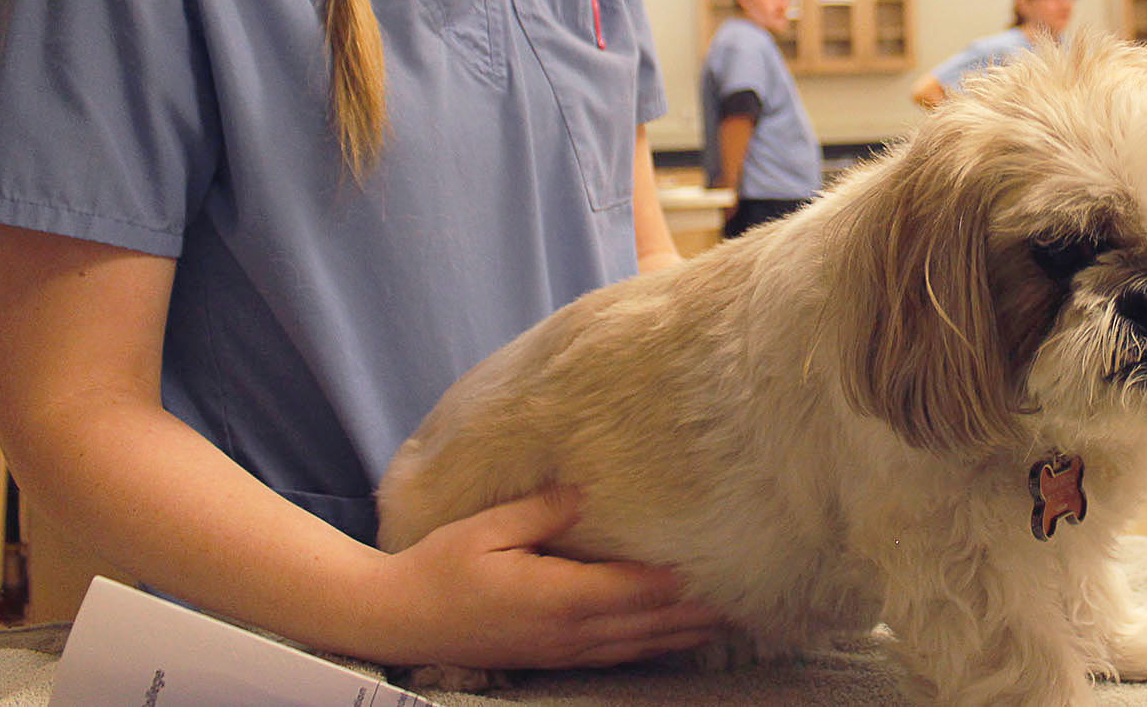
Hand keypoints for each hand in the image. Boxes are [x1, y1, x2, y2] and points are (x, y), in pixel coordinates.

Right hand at [378, 487, 724, 669]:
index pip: (638, 590)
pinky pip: (616, 655)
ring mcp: (562, 649)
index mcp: (559, 596)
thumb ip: (542, 511)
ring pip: (639, 644)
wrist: (396, 620)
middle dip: (700, 611)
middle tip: (750, 595)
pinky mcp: (553, 655)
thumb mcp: (487, 527)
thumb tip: (586, 490)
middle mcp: (569, 630)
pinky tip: (673, 639)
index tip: (726, 566)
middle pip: (650, 622)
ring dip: (685, 633)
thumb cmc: (438, 567)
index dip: (684, 582)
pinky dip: (653, 646)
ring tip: (730, 617)